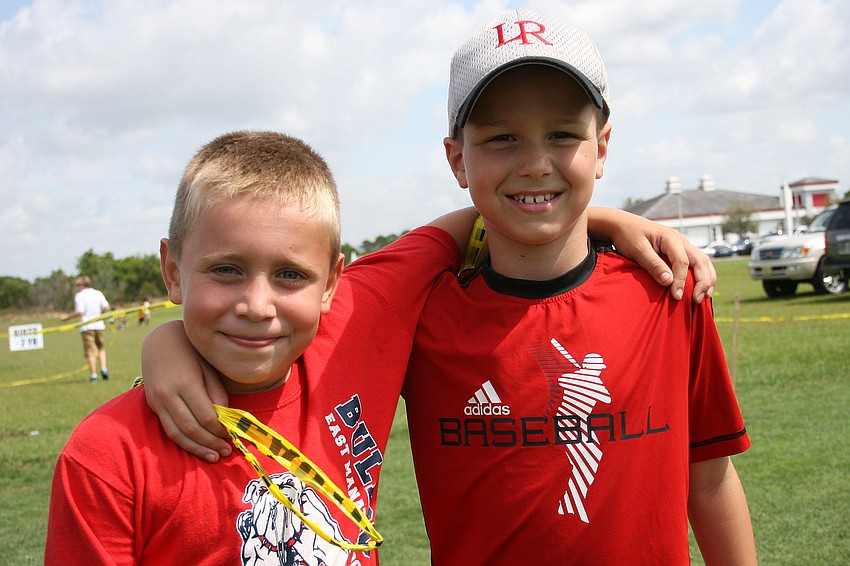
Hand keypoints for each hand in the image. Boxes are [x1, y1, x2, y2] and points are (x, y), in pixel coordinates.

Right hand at [141, 320, 230, 461]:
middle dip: (210, 443)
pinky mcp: (153, 406)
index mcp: (185, 383)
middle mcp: (168, 395)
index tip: (232, 434)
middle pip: (191, 428)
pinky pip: (168, 429)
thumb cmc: (191, 352)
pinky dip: (183, 441)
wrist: (159, 340)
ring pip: (177, 434)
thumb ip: (217, 393)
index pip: (205, 416)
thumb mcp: (208, 368)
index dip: (220, 429)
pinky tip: (197, 447)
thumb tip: (224, 419)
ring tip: (213, 456)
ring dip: (196, 448)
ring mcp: (157, 401)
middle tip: (226, 452)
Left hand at [588, 207, 715, 302]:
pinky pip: (697, 263)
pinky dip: (703, 275)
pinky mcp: (679, 252)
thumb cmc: (628, 236)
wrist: (623, 225)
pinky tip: (700, 288)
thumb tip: (668, 281)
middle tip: (697, 300)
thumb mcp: (637, 249)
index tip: (676, 296)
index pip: (682, 262)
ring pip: (703, 262)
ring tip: (705, 296)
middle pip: (700, 261)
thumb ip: (653, 264)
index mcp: (671, 238)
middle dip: (703, 282)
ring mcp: (682, 245)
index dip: (681, 280)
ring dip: (707, 279)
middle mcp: (681, 241)